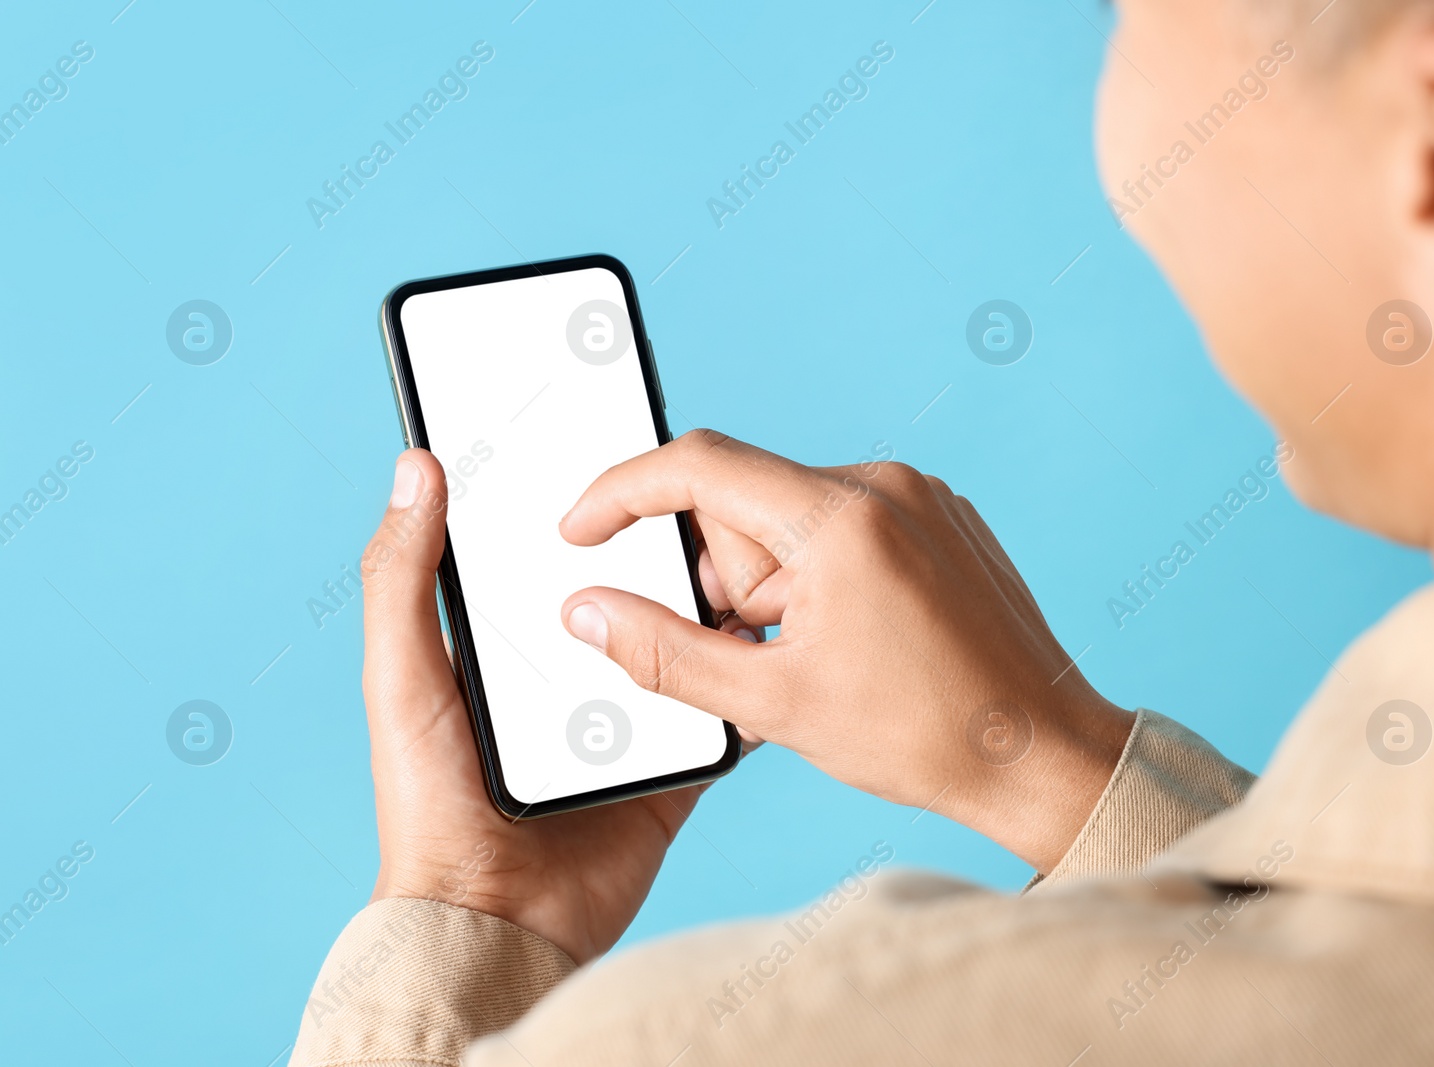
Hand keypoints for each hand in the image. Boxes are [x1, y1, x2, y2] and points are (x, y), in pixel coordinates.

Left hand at [359, 449, 753, 963]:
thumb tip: (416, 467)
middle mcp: (568, 674)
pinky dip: (738, 683)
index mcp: (505, 645)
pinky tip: (761, 639)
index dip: (579, 508)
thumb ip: (402, 579)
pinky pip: (716, 713)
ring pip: (680, 644)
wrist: (495, 922)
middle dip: (662, 553)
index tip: (615, 447)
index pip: (549, 557)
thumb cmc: (430, 803)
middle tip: (703, 502)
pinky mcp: (670, 767)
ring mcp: (624, 720)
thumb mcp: (402, 678)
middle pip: (627, 593)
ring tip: (742, 562)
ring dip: (709, 610)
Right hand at [559, 431, 1133, 872]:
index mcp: (842, 518)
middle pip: (743, 504)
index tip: (582, 531)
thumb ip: (665, 652)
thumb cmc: (927, 736)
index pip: (698, 466)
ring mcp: (919, 497)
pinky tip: (849, 640)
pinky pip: (841, 526)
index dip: (622, 493)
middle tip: (759, 653)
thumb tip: (590, 612)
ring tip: (817, 658)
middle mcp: (885, 486)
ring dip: (773, 587)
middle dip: (726, 580)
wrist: (1043, 755)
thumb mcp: (774, 705)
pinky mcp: (939, 517)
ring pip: (789, 520)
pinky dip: (817, 576)